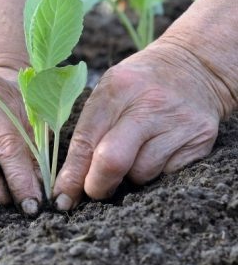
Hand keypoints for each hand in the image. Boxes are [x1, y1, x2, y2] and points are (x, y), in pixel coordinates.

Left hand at [53, 39, 225, 209]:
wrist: (197, 65)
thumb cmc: (140, 86)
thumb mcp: (109, 94)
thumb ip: (87, 134)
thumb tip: (66, 187)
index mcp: (117, 90)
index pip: (85, 143)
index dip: (71, 178)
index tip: (63, 199)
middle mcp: (149, 105)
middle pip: (112, 162)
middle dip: (97, 186)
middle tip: (95, 189)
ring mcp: (178, 123)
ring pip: (140, 174)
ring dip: (131, 175)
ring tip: (138, 151)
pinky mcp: (200, 140)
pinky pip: (166, 175)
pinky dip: (157, 171)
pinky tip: (160, 149)